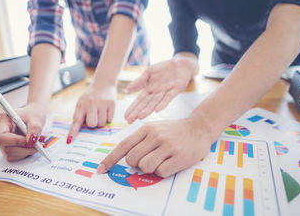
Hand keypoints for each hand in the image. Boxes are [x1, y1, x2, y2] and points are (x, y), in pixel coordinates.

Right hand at [0, 103, 45, 160]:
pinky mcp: (8, 148)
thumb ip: (35, 128)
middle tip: (37, 143)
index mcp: (2, 121)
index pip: (0, 137)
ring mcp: (3, 141)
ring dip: (26, 151)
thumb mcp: (36, 118)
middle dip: (24, 148)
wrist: (34, 116)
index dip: (14, 141)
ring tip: (36, 143)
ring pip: (11, 154)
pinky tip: (31, 145)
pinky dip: (25, 153)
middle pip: (6, 148)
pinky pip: (14, 156)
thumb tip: (31, 140)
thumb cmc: (33, 114)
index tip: (27, 140)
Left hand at [68, 85, 116, 142]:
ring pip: (101, 124)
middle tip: (94, 117)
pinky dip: (108, 118)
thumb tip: (80, 129)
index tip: (69, 141)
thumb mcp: (82, 102)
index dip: (73, 132)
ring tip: (100, 112)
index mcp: (81, 105)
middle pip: (92, 124)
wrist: (103, 83)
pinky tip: (106, 110)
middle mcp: (91, 104)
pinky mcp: (111, 103)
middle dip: (93, 124)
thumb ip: (80, 114)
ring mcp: (101, 103)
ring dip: (101, 121)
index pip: (76, 121)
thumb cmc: (91, 96)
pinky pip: (109, 120)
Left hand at [97, 115, 215, 177]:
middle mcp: (155, 136)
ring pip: (145, 167)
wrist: (199, 127)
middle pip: (132, 160)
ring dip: (150, 168)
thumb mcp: (154, 128)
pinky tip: (170, 162)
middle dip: (136, 164)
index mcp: (146, 129)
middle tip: (147, 159)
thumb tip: (125, 158)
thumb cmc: (174, 131)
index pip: (123, 146)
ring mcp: (167, 146)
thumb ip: (140, 140)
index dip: (110, 159)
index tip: (101, 169)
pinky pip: (160, 172)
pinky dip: (162, 171)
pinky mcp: (179, 156)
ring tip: (160, 160)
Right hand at [125, 56, 196, 122]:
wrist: (180, 64)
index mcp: (149, 90)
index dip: (132, 108)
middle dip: (137, 112)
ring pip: (155, 103)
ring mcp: (165, 92)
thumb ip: (139, 81)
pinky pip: (168, 98)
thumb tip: (126, 90)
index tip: (125, 117)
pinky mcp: (175, 89)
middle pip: (145, 104)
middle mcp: (156, 93)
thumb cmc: (164, 69)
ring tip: (140, 117)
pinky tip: (157, 110)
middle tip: (130, 121)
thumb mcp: (148, 73)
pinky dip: (163, 104)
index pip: (139, 101)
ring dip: (148, 110)